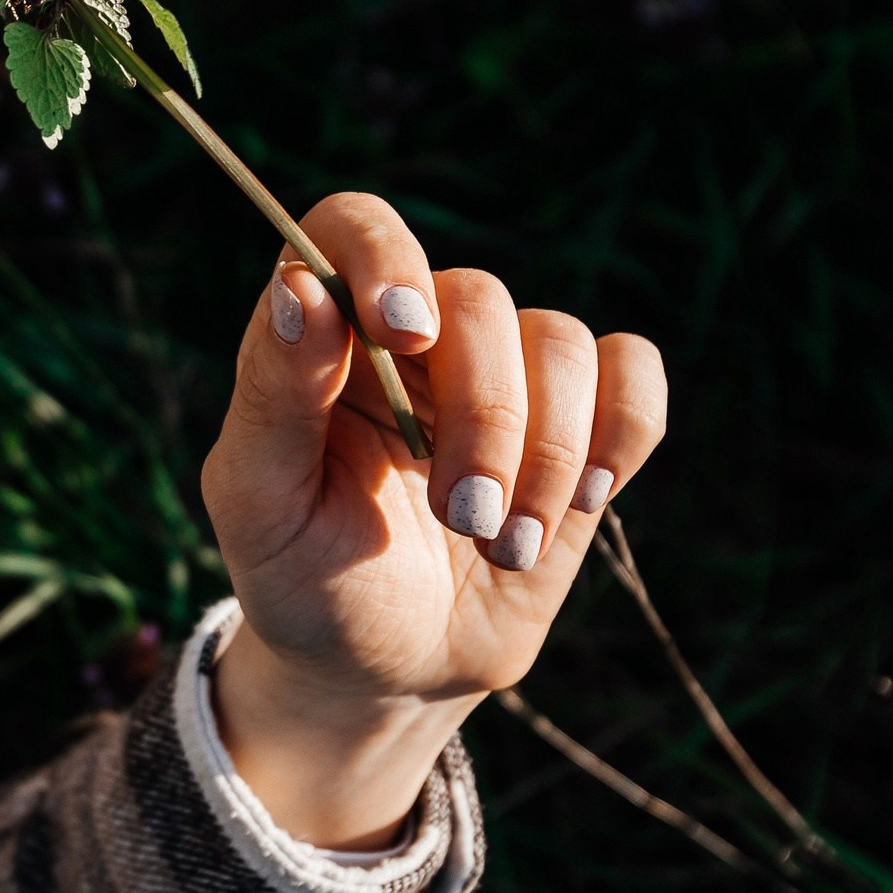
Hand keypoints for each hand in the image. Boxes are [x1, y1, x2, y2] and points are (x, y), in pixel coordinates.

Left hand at [200, 193, 668, 846]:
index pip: (352, 224)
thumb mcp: (259, 503)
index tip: (404, 329)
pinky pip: (633, 374)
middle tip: (461, 515)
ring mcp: (501, 375)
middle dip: (483, 416)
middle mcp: (413, 336)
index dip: (386, 255)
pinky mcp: (576, 424)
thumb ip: (273, 394)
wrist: (381, 668)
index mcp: (320, 334)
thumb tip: (302, 288)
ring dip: (545, 452)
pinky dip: (617, 434)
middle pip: (479, 298)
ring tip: (501, 541)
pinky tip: (574, 503)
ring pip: (561, 340)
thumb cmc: (301, 580)